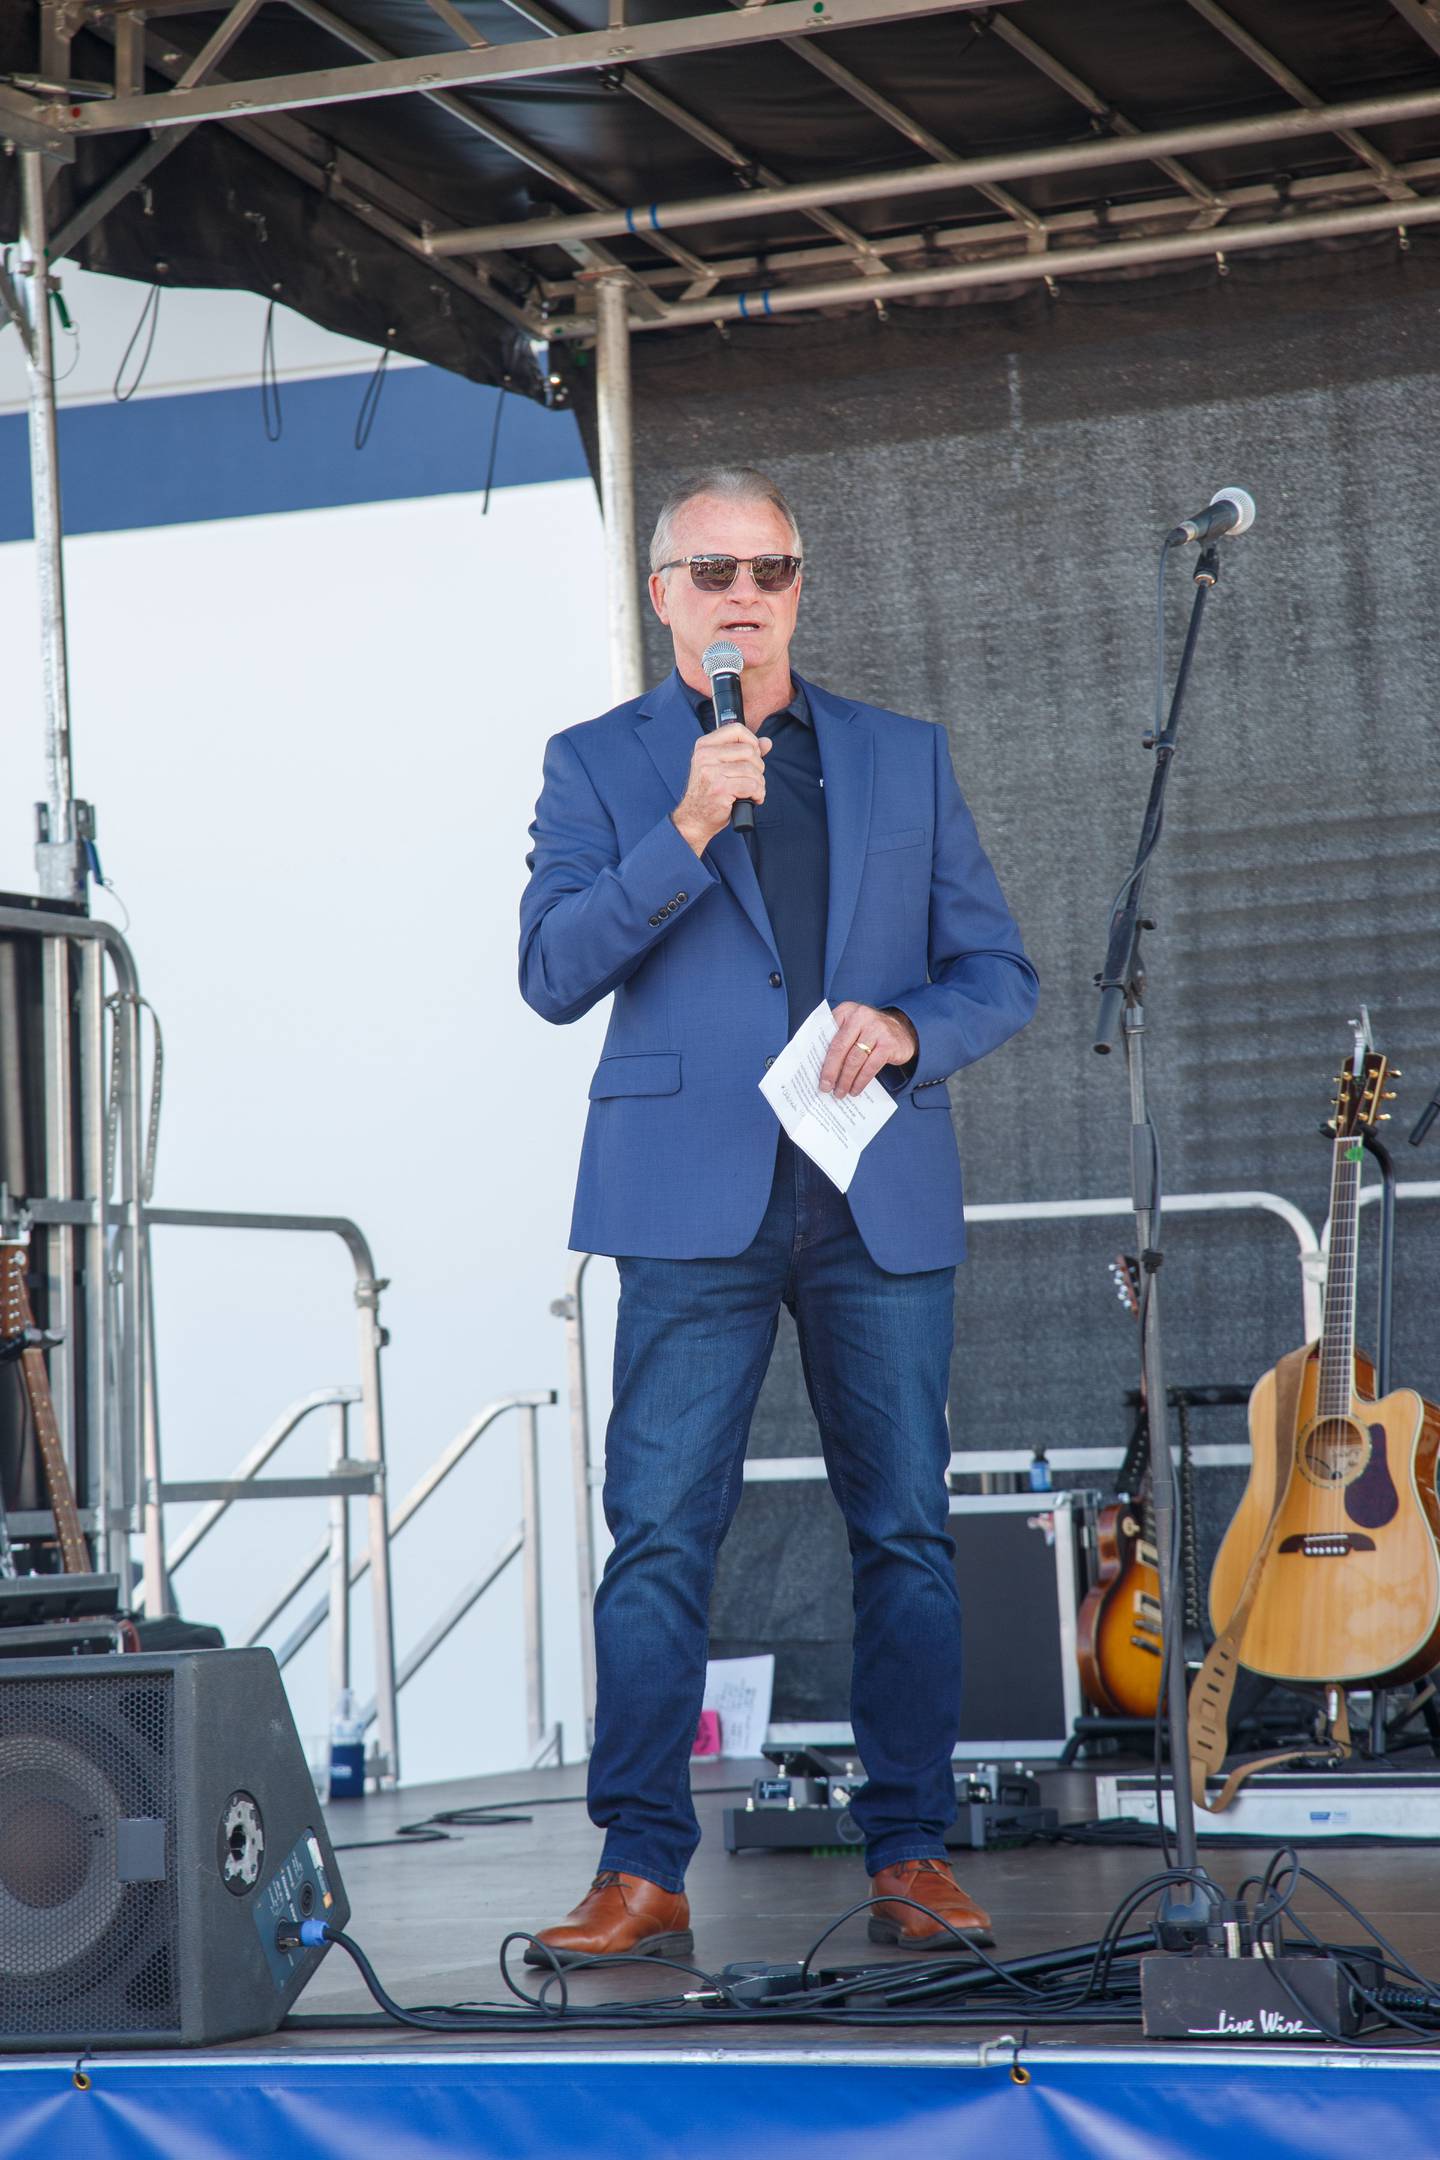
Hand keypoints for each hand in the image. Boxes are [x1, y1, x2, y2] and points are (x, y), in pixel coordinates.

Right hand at [671, 724, 770, 853]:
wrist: (695, 818)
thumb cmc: (709, 792)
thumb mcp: (722, 766)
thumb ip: (744, 752)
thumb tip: (767, 742)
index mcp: (705, 746)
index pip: (737, 729)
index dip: (752, 741)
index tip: (753, 756)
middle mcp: (705, 756)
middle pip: (749, 751)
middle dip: (758, 767)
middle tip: (752, 780)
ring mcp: (712, 772)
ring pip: (753, 770)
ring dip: (759, 784)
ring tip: (752, 792)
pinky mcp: (721, 789)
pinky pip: (752, 786)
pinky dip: (758, 794)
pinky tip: (752, 799)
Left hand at [820, 1003, 918, 1097]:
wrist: (903, 1031)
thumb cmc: (869, 1033)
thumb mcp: (852, 1028)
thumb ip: (835, 1038)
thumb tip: (818, 1066)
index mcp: (846, 1011)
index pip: (827, 1034)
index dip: (819, 1056)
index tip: (813, 1073)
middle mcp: (861, 1016)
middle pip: (840, 1048)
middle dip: (830, 1071)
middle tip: (825, 1087)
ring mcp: (876, 1029)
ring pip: (854, 1060)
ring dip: (845, 1080)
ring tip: (840, 1092)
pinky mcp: (888, 1044)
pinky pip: (870, 1067)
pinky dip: (860, 1081)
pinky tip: (855, 1090)